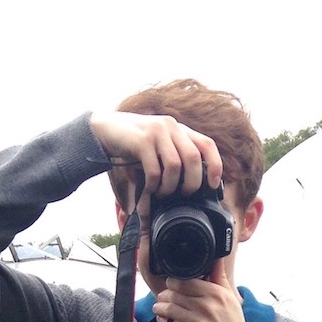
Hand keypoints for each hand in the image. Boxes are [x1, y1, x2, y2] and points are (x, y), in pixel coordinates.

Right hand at [89, 110, 221, 204]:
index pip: (207, 145)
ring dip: (170, 186)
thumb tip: (191, 186)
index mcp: (180, 129)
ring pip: (175, 166)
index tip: (213, 184)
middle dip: (192, 182)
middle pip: (193, 158)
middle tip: (183, 194)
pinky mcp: (141, 141)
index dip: (215, 165)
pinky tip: (150, 188)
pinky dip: (154, 185)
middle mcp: (171, 127)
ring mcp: (156, 132)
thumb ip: (175, 156)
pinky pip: (155, 170)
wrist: (106, 130)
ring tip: (162, 192)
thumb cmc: (135, 144)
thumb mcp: (159, 146)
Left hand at [152, 260, 256, 321]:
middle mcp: (205, 306)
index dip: (174, 281)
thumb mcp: (231, 300)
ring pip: (168, 308)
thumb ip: (220, 278)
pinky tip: (164, 320)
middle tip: (162, 296)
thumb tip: (217, 258)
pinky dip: (164, 321)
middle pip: (174, 293)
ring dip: (160, 307)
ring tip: (159, 307)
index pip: (185, 280)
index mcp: (216, 294)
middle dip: (164, 294)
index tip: (171, 284)